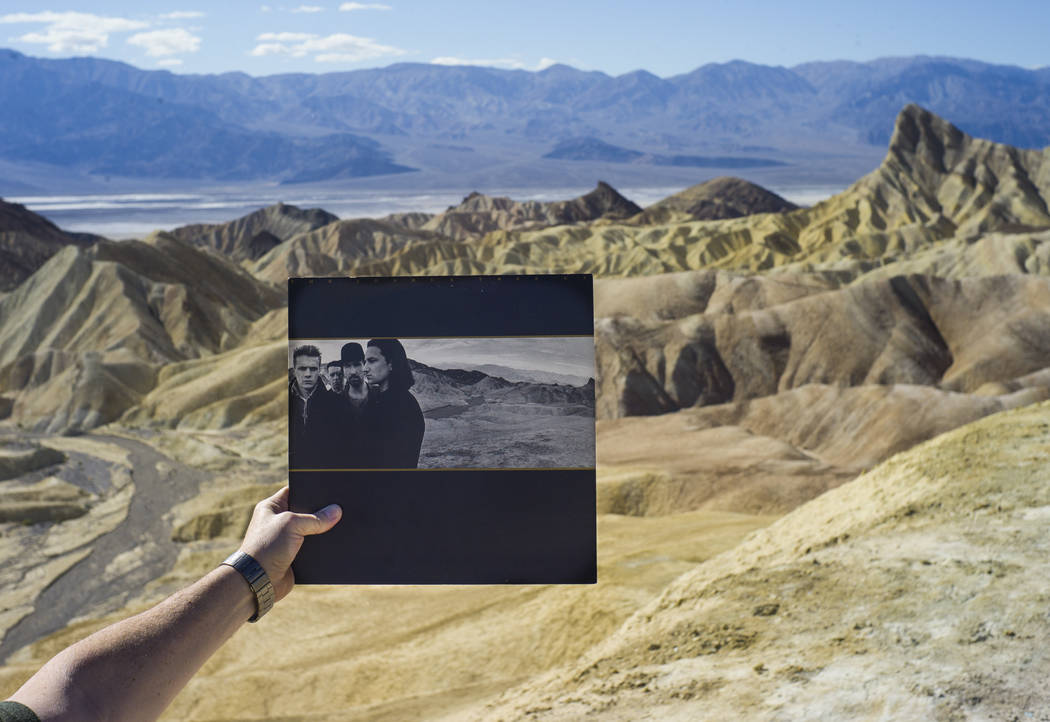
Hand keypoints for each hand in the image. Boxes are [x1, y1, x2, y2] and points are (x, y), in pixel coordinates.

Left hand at [238, 486, 340, 600]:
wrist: (257, 582)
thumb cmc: (267, 548)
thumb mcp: (292, 525)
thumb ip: (316, 518)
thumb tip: (337, 511)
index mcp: (271, 507)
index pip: (295, 491)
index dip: (312, 489)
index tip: (330, 489)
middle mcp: (278, 522)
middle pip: (306, 511)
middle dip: (321, 511)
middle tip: (341, 506)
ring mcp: (286, 540)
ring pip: (311, 531)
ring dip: (323, 531)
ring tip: (344, 523)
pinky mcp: (294, 556)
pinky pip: (313, 548)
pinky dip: (322, 547)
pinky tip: (337, 543)